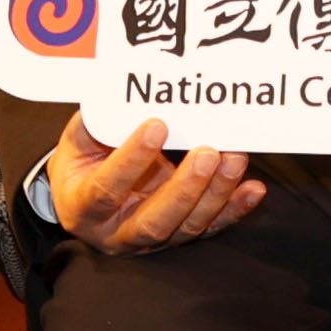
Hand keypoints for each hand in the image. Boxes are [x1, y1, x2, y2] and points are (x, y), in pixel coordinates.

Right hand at [39, 117, 264, 255]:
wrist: (84, 196)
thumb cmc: (82, 162)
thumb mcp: (77, 141)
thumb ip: (97, 122)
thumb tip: (123, 90)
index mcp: (84, 208)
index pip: (106, 189)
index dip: (131, 160)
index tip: (157, 125)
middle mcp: (117, 233)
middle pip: (154, 221)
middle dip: (185, 187)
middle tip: (209, 152)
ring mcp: (150, 240)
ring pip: (187, 226)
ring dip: (216, 193)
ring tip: (234, 158)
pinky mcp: (178, 237)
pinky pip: (210, 227)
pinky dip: (234, 209)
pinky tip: (254, 189)